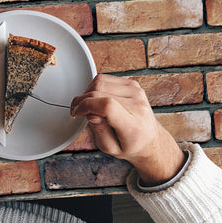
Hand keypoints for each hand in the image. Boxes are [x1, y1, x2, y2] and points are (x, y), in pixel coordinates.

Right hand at [70, 74, 185, 185]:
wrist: (150, 140)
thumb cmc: (130, 145)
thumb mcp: (111, 149)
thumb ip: (98, 131)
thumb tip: (90, 113)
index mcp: (133, 126)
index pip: (107, 106)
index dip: (87, 105)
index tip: (77, 112)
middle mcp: (137, 105)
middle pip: (100, 90)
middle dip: (82, 99)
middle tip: (77, 110)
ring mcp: (136, 92)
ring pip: (100, 81)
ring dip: (88, 92)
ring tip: (87, 104)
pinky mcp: (133, 84)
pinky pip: (106, 78)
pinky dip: (95, 86)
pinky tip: (95, 97)